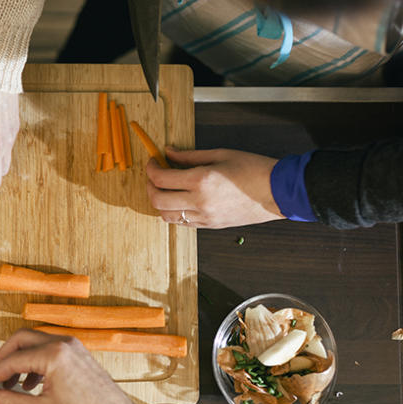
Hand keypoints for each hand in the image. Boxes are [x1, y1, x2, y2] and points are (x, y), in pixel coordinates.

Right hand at [0, 330, 142, 403]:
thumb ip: (10, 402)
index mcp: (53, 355)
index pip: (12, 360)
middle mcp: (63, 344)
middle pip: (21, 340)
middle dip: (4, 358)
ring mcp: (72, 347)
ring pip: (35, 343)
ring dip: (20, 360)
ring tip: (12, 385)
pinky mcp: (78, 354)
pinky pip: (49, 349)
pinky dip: (35, 362)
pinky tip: (31, 384)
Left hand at [145, 148, 283, 228]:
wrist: (278, 192)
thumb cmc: (254, 169)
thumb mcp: (220, 154)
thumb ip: (189, 156)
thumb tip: (169, 153)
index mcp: (201, 181)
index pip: (161, 179)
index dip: (151, 169)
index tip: (153, 161)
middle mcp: (200, 202)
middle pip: (157, 201)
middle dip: (149, 187)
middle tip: (153, 176)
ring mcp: (204, 217)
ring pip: (167, 216)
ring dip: (159, 203)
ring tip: (165, 189)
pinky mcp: (210, 226)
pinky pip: (182, 223)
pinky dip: (174, 212)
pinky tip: (179, 200)